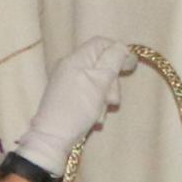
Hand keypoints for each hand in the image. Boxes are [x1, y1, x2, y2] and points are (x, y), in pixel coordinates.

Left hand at [14, 36, 141, 180]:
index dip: (118, 52)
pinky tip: (94, 118)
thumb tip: (123, 47)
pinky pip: (89, 93)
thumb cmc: (77, 108)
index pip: (101, 43)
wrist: (53, 138)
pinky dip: (95, 104)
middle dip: (111, 81)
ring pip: (98, 81)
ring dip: (104, 96)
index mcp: (76, 58)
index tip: (129, 68)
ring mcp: (67, 82)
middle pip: (102, 63)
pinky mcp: (67, 97)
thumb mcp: (100, 81)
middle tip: (112, 100)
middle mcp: (69, 66)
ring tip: (100, 112)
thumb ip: (113, 60)